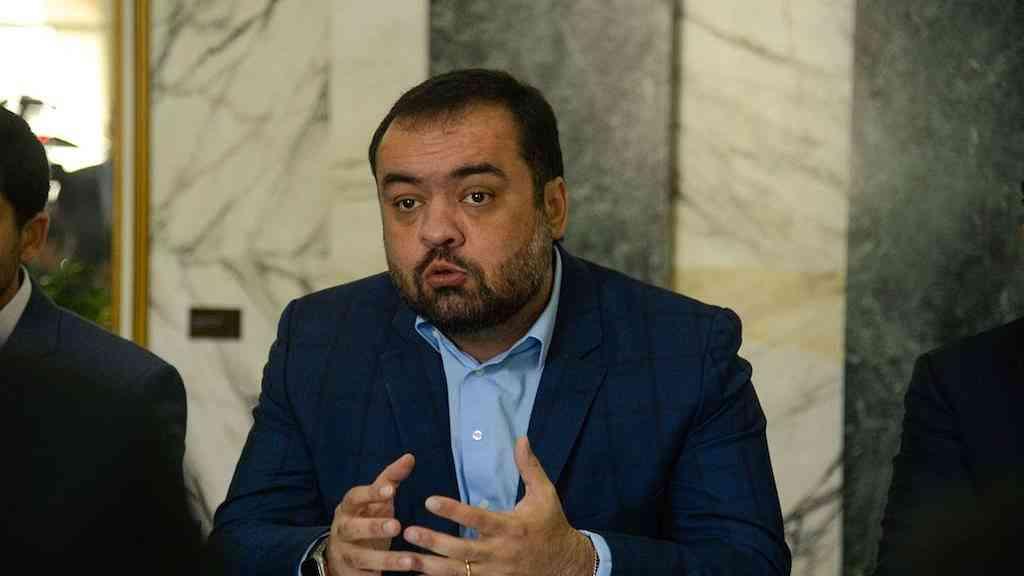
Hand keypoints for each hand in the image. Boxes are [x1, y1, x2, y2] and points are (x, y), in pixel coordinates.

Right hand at [325, 453, 419, 574]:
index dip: (370, 494)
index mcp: (348, 508)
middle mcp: (342, 531)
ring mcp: (344, 555)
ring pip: (361, 558)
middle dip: (373, 527)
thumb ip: (390, 480)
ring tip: (410, 561)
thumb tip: (410, 457)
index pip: (354, 497)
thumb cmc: (364, 520)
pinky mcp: (349, 575)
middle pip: (353, 529)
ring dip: (385, 560)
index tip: (391, 491)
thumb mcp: (376, 501)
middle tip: (396, 526)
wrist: (340, 555)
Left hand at [402, 437, 594, 575]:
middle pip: (461, 549)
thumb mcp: (545, 493)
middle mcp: (500, 552)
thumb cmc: (551, 524)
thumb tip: (520, 438)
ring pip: (457, 573)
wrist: (565, 564)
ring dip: (429, 566)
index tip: (429, 500)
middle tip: (407, 530)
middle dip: (433, 541)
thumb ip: (529, 467)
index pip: (477, 518)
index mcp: (511, 527)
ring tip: (405, 558)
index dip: (453, 510)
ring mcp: (494, 573)